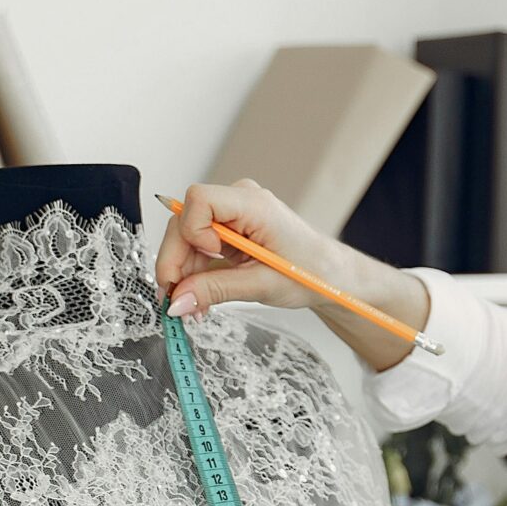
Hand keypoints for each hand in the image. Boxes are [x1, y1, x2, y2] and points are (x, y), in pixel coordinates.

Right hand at [156, 179, 430, 372]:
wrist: (332, 277)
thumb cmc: (311, 273)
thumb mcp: (262, 286)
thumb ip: (216, 290)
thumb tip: (177, 301)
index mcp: (253, 204)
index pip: (199, 199)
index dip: (192, 230)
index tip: (207, 257)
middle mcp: (239, 202)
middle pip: (186, 220)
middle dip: (176, 260)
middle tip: (174, 298)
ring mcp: (233, 216)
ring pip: (187, 237)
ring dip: (183, 272)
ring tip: (190, 307)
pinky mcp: (230, 232)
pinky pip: (199, 247)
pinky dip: (195, 273)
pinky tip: (199, 298)